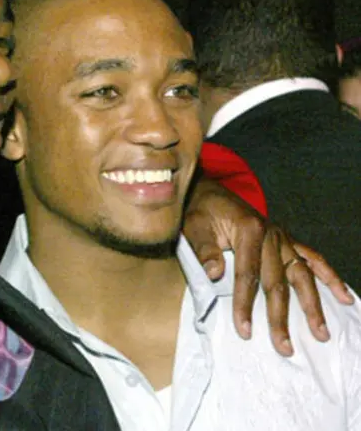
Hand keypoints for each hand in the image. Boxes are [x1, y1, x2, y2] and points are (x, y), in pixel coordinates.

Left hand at [183, 178, 353, 356]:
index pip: (247, 275)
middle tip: (284, 347)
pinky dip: (330, 278)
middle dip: (280, 317)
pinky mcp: (288, 241)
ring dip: (313, 305)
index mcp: (249, 230)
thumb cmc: (201, 212)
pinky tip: (344, 298)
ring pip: (302, 275)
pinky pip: (314, 259)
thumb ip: (205, 249)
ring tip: (321, 333)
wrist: (210, 192)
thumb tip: (214, 273)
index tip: (245, 330)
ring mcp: (283, 238)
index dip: (245, 304)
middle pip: (278, 282)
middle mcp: (272, 235)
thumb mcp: (195, 226)